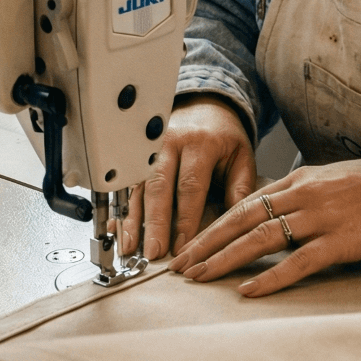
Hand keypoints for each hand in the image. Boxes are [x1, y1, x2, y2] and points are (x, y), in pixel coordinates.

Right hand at [121, 97, 255, 259]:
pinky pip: (129, 184)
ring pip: (139, 186)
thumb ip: (241, 189)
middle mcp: (171, 143)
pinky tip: (118, 229)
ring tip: (131, 247)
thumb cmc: (225, 137)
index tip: (183, 246)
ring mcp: (150, 148)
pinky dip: (123, 209)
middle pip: (159, 186)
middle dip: (154, 222)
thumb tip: (236, 224)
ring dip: (133, 219)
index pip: (191, 185)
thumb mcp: (242, 157)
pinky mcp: (138, 156)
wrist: (205, 107)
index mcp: (201, 143)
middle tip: (152, 252)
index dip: (185, 218)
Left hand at [169, 154, 360, 296]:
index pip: (244, 203)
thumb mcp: (330, 180)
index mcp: (299, 180)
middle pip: (242, 220)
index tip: (189, 245)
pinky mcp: (341, 242)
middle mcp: (303, 196)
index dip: (213, 226)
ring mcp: (321, 218)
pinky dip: (270, 278)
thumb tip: (270, 211)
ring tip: (201, 277)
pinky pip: (298, 263)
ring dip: (226, 259)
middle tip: (181, 266)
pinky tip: (247, 291)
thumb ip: (299, 195)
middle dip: (207, 243)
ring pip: (261, 238)